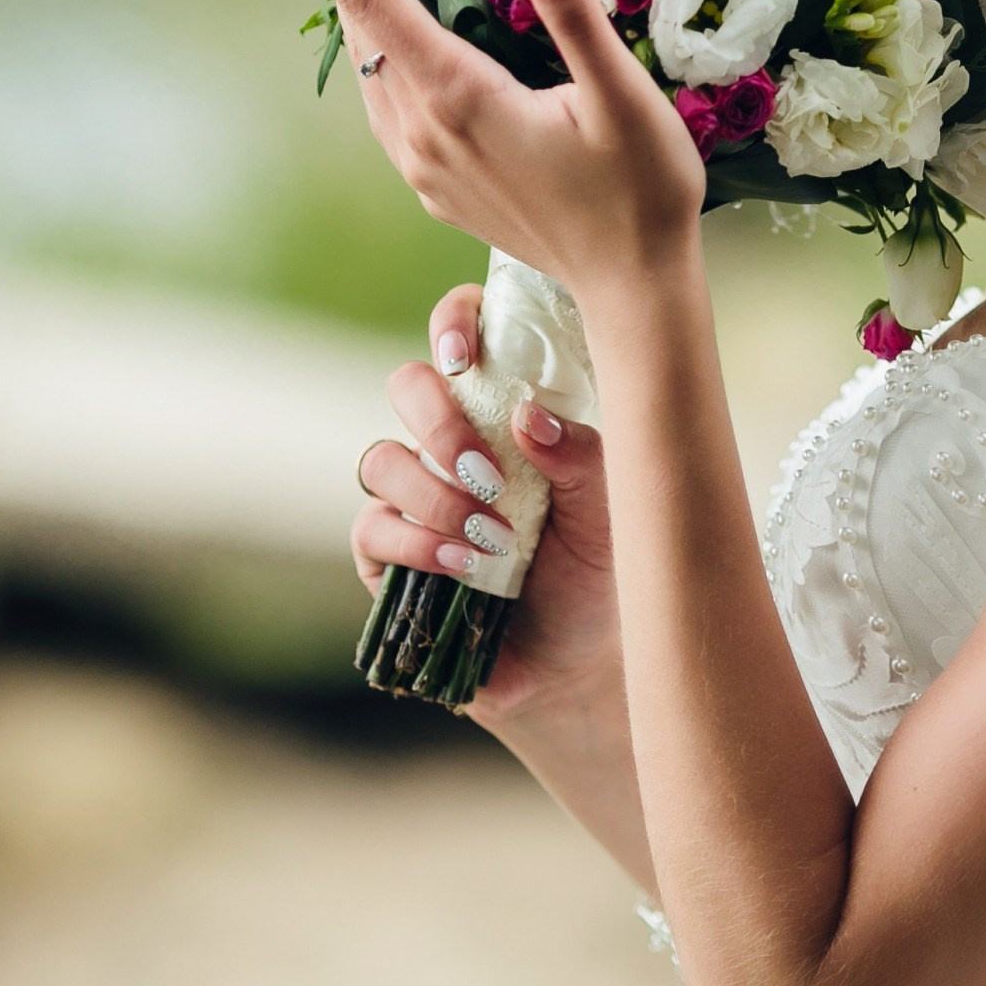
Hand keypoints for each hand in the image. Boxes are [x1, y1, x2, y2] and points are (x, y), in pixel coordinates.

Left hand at [242, 0, 706, 297]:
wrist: (633, 285)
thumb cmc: (642, 189)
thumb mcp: (623, 98)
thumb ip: (575, 20)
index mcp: (460, 97)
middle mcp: (424, 132)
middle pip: (352, 20)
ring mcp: (424, 164)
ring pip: (363, 62)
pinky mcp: (436, 186)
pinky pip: (386, 100)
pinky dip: (373, 46)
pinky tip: (386, 27)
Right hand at [351, 282, 622, 722]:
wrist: (583, 662)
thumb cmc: (604, 569)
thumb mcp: (613, 509)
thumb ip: (581, 456)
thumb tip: (526, 417)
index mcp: (507, 410)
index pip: (465, 334)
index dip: (454, 323)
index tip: (465, 355)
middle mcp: (453, 442)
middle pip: (407, 386)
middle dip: (438, 423)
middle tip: (486, 472)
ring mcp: (415, 497)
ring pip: (380, 459)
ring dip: (434, 496)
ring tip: (490, 536)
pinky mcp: (390, 556)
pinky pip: (372, 529)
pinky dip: (416, 544)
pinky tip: (465, 566)